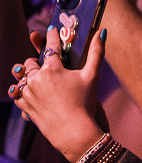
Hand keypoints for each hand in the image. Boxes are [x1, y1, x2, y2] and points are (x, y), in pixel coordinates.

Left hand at [9, 24, 106, 161]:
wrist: (75, 133)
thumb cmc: (85, 103)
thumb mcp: (92, 76)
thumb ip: (97, 52)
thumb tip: (102, 31)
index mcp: (52, 68)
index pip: (50, 46)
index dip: (52, 36)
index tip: (51, 29)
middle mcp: (37, 78)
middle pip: (31, 62)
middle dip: (37, 61)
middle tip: (45, 63)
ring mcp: (29, 93)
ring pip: (22, 78)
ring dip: (28, 77)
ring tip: (37, 79)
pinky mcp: (25, 107)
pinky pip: (18, 94)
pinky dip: (22, 92)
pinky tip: (29, 92)